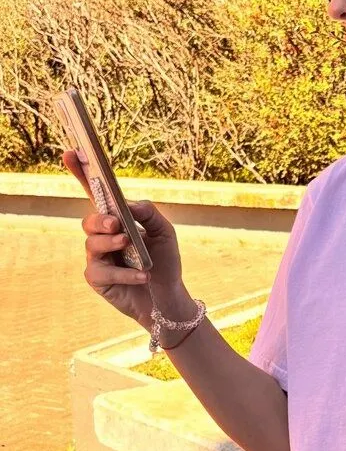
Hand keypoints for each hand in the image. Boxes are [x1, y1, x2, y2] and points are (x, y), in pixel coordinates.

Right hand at [64, 149, 185, 328]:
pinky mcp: (98, 279)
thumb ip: (150, 215)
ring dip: (110, 243)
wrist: (167, 297)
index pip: (96, 194)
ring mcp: (98, 257)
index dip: (82, 174)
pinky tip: (142, 276)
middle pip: (89, 221)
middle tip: (117, 225)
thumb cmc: (164, 262)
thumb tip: (130, 204)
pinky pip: (102, 271)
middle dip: (100, 220)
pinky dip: (124, 273)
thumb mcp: (165, 233)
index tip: (72, 153)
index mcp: (117, 220)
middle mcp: (103, 236)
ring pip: (91, 244)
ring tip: (128, 246)